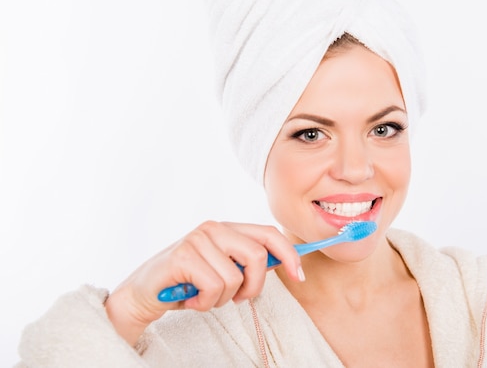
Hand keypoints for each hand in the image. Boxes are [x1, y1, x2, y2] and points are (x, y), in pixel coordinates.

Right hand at [104, 221, 302, 345]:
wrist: (143, 294)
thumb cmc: (187, 284)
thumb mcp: (223, 271)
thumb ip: (248, 263)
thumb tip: (285, 261)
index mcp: (227, 229)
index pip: (268, 234)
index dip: (289, 254)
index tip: (299, 275)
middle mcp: (214, 228)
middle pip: (258, 255)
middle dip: (254, 286)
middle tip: (238, 299)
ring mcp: (198, 239)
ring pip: (235, 278)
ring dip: (222, 299)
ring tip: (205, 297)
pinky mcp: (183, 256)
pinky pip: (214, 286)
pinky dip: (206, 302)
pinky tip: (191, 299)